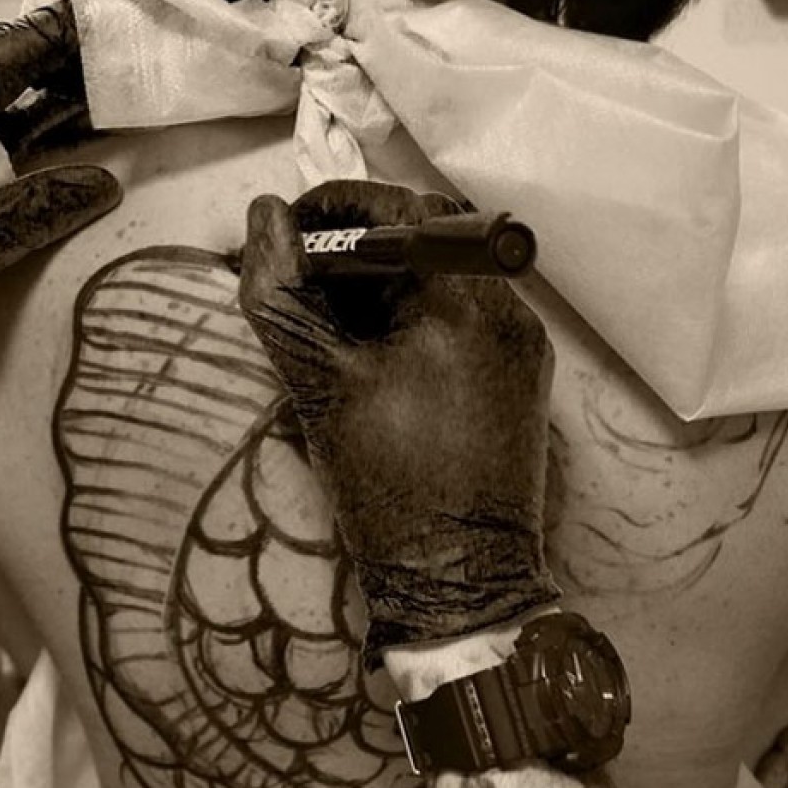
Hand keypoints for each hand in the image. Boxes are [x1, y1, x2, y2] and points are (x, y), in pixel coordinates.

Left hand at [0, 0, 121, 347]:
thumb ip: (29, 215)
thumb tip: (103, 186)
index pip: (11, 49)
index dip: (74, 40)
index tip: (127, 39)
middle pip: (2, 66)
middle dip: (67, 78)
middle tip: (129, 96)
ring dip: (39, 111)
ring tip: (100, 128)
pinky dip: (7, 135)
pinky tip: (40, 160)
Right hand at [239, 180, 559, 663]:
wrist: (461, 581)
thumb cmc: (389, 487)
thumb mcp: (319, 386)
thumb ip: (282, 294)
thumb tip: (263, 217)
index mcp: (465, 301)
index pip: (399, 206)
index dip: (335, 207)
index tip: (289, 235)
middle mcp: (509, 311)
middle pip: (426, 242)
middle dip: (357, 255)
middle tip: (306, 292)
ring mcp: (524, 349)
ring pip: (444, 285)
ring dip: (386, 293)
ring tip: (338, 342)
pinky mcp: (523, 384)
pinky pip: (465, 326)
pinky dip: (418, 328)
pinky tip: (382, 373)